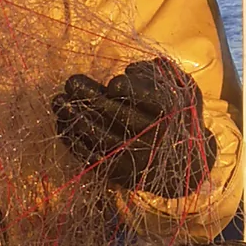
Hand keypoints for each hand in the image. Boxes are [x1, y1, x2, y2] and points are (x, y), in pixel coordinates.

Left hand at [52, 57, 217, 197]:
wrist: (187, 164)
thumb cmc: (176, 115)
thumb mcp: (179, 88)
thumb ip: (157, 73)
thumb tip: (129, 70)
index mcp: (172, 113)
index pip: (151, 99)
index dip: (129, 89)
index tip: (112, 84)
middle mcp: (155, 139)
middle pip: (118, 116)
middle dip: (90, 97)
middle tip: (71, 82)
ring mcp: (136, 159)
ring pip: (101, 137)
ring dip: (75, 118)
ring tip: (58, 102)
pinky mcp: (122, 174)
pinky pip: (93, 157)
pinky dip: (74, 141)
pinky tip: (63, 123)